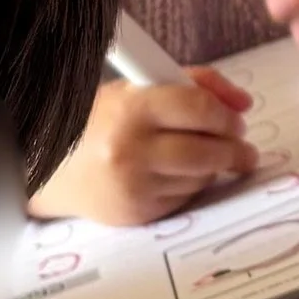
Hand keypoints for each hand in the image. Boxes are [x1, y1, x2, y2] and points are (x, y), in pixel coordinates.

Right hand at [30, 72, 257, 226]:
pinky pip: (185, 199)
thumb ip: (193, 85)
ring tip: (204, 157)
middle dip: (234, 150)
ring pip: (201, 178)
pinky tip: (177, 176)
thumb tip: (243, 103)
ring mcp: (135, 185)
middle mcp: (132, 149)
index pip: (199, 108)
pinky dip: (191, 186)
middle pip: (208, 151)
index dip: (226, 116)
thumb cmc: (103, 122)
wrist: (55, 167)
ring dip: (212, 168)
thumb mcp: (139, 89)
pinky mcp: (138, 213)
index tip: (236, 120)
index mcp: (132, 108)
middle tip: (240, 147)